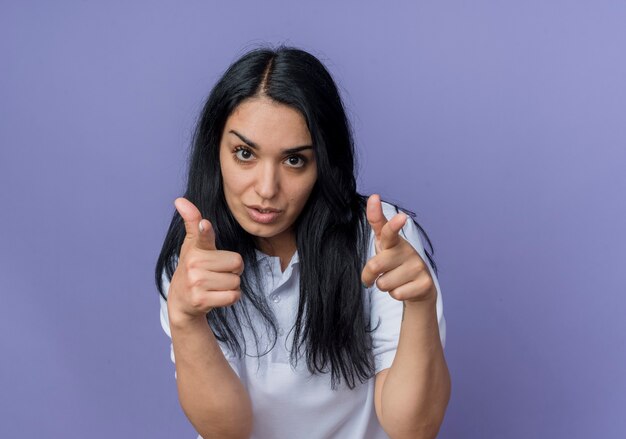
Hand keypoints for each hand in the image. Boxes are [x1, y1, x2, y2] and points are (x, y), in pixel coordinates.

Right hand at [167, 197, 243, 324]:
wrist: (181, 301)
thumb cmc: (192, 268)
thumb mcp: (192, 245)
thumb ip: (192, 222)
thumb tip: (180, 200)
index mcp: (195, 249)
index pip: (202, 236)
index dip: (205, 230)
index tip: (206, 224)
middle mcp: (193, 265)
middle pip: (236, 263)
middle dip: (233, 270)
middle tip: (218, 273)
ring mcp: (196, 283)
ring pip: (236, 281)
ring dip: (232, 285)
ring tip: (216, 285)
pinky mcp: (201, 301)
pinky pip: (233, 296)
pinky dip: (231, 297)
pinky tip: (218, 295)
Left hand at [360, 194, 435, 302]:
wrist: (417, 286)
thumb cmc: (394, 261)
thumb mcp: (384, 243)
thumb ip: (377, 222)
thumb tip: (374, 196)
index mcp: (394, 241)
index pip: (390, 231)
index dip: (394, 224)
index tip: (401, 217)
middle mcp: (407, 251)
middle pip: (375, 266)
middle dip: (369, 275)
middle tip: (375, 275)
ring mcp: (418, 266)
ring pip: (384, 283)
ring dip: (384, 285)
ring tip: (395, 280)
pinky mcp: (425, 283)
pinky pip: (396, 294)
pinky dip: (395, 294)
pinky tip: (404, 287)